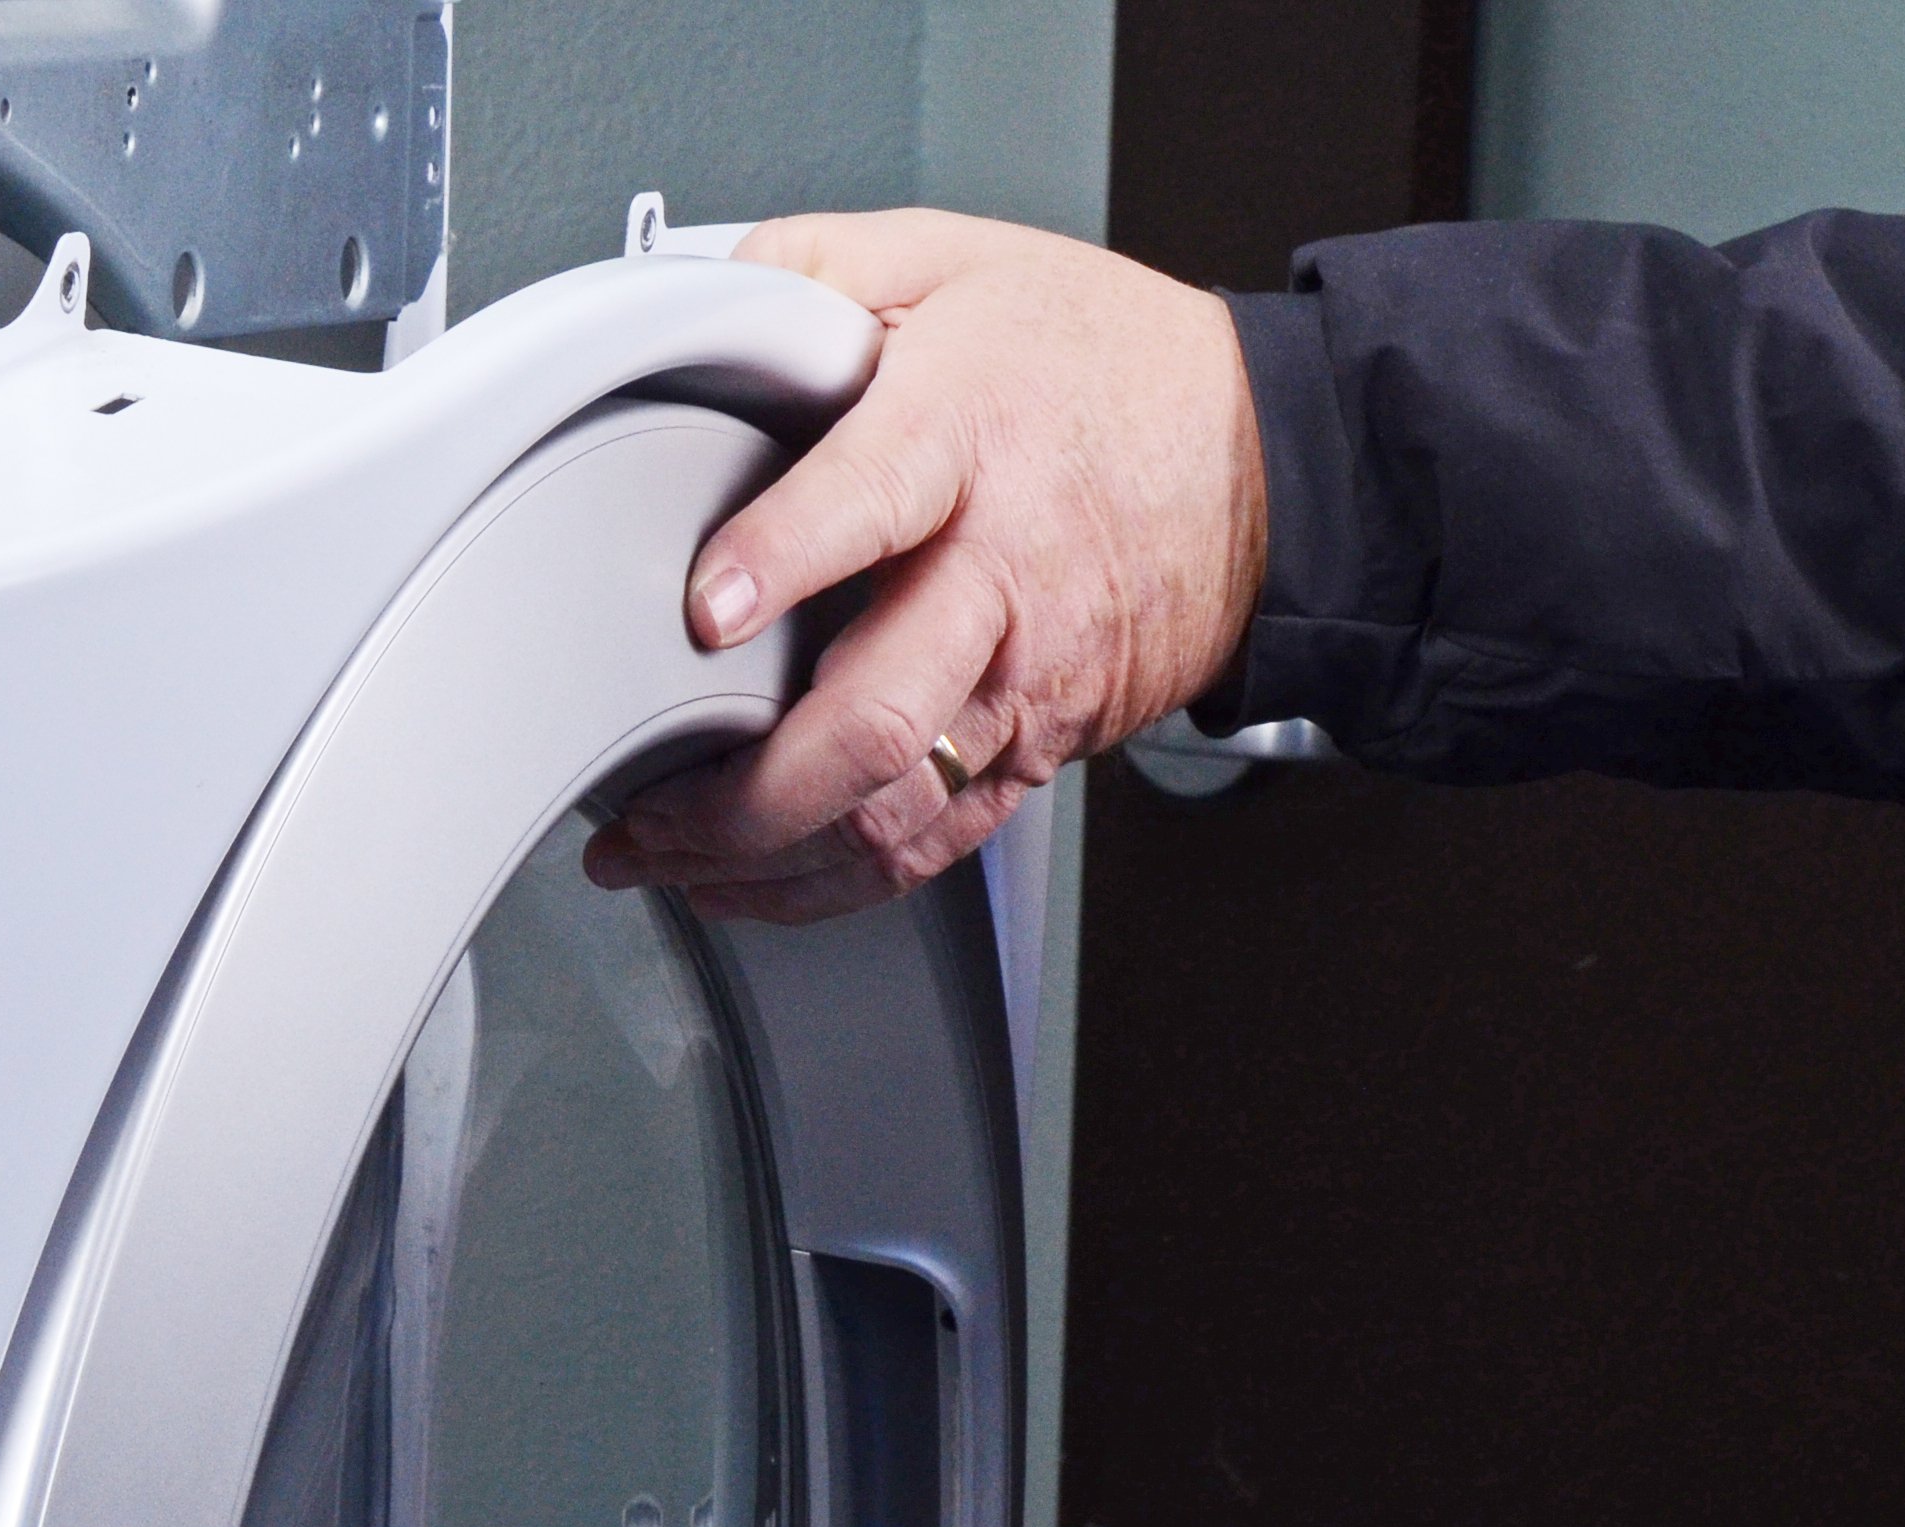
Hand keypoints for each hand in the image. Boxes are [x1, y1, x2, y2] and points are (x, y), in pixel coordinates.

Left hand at [586, 210, 1270, 920]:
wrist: (1262, 453)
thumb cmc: (1097, 360)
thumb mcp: (956, 261)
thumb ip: (813, 269)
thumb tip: (693, 296)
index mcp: (965, 434)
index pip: (870, 499)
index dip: (781, 559)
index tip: (701, 608)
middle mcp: (996, 575)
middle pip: (879, 716)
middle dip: (747, 789)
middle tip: (642, 805)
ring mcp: (1021, 677)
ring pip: (894, 810)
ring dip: (763, 858)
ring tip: (659, 859)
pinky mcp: (1037, 743)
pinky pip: (930, 845)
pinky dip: (828, 887)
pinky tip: (746, 882)